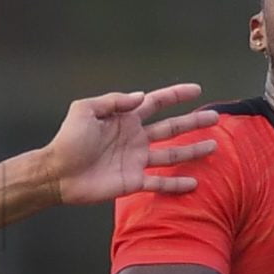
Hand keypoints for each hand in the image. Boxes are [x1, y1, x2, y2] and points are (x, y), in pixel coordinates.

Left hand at [43, 83, 220, 204]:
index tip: (196, 90)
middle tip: (215, 118)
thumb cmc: (68, 139)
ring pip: (171, 155)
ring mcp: (136, 160)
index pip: (156, 103)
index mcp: (125, 119)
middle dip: (193, 122)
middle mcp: (135, 138)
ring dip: (192, 151)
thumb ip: (113, 100)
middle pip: (171, 128)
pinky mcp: (133, 181)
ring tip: (213, 146)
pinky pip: (159, 182)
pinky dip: (176, 184)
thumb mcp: (85, 109)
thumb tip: (141, 95)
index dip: (175, 95)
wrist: (57, 173)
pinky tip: (194, 183)